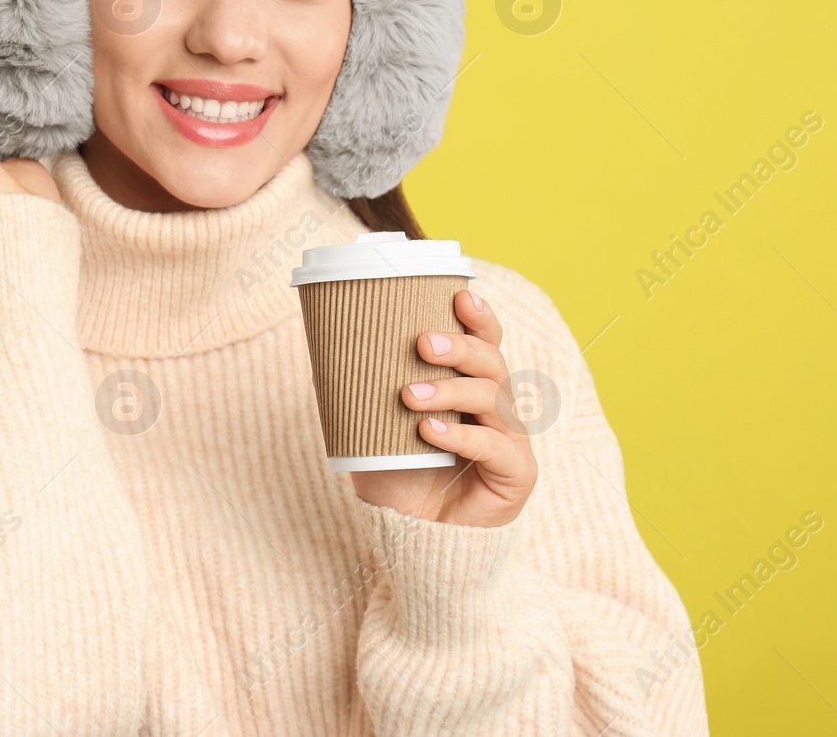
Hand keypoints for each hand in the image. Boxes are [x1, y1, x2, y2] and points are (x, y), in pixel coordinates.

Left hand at [349, 290, 537, 527]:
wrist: (415, 542)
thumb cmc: (398, 480)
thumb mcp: (368, 433)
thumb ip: (352, 399)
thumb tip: (319, 358)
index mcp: (471, 389)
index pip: (484, 343)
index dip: (479, 317)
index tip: (459, 295)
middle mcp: (497, 409)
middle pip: (492, 362)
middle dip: (460, 346)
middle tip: (422, 343)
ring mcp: (511, 440)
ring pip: (492, 398)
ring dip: (450, 390)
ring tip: (409, 395)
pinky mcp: (516, 473)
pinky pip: (495, 446)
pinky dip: (462, 436)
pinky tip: (430, 431)